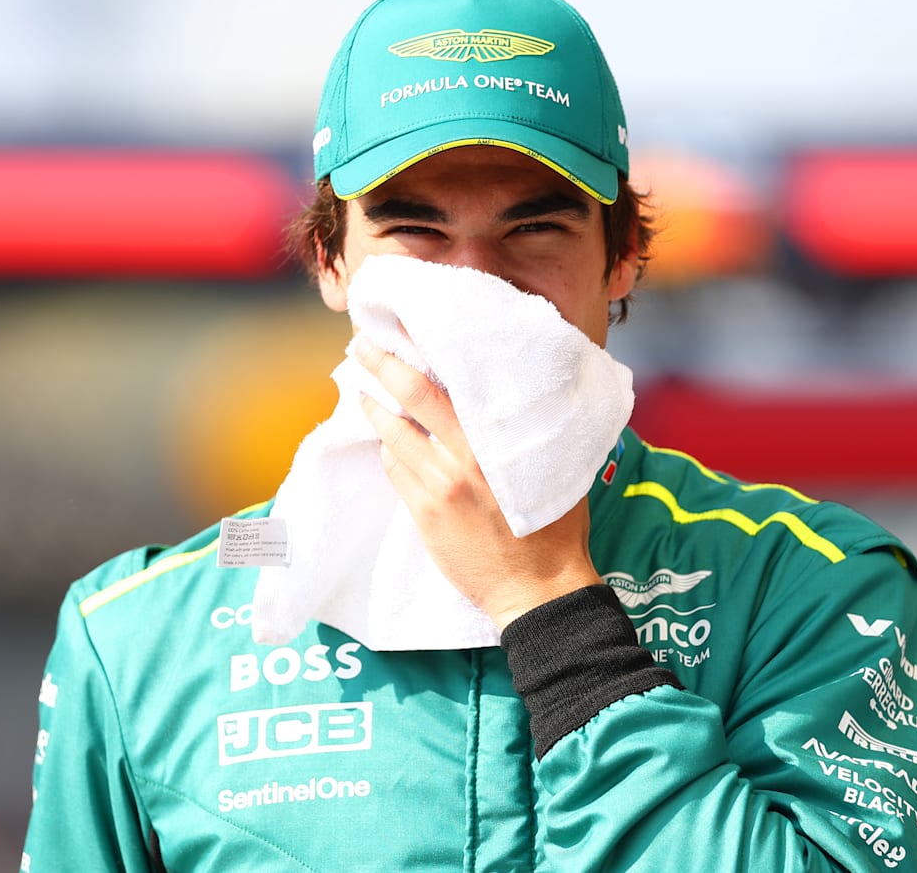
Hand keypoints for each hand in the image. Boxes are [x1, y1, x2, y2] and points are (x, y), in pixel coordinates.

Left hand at [354, 339, 601, 629]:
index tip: (399, 329)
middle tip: (362, 344)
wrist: (537, 588)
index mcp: (493, 441)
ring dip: (377, 410)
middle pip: (409, 400)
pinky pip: (396, 471)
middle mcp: (461, 458)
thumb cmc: (555, 526)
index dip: (414, 354)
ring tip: (366, 393)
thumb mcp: (553, 466)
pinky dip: (390, 451)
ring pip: (394, 436)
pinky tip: (390, 443)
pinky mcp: (423, 514)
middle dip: (380, 367)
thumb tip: (517, 393)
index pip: (442, 386)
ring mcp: (437, 487)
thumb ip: (530, 429)